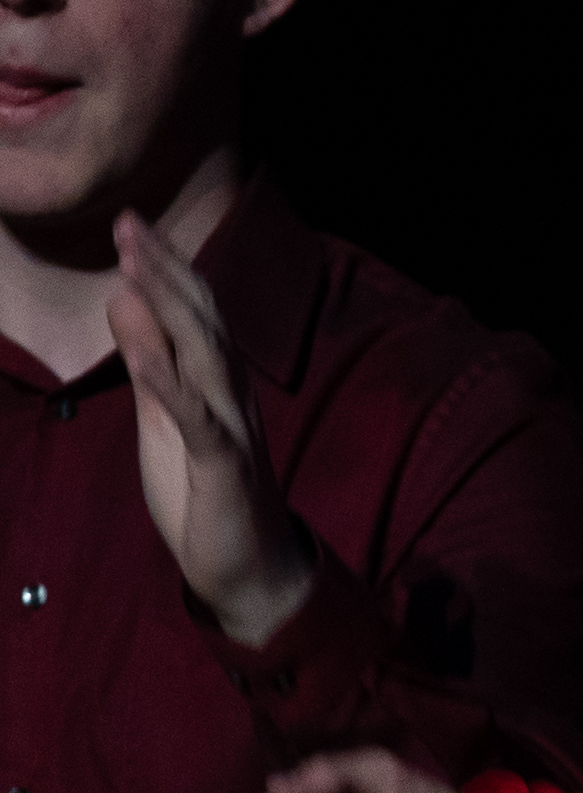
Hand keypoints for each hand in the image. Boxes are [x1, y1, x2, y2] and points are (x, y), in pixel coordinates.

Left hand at [111, 208, 319, 646]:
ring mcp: (235, 427)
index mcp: (216, 382)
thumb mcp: (161, 419)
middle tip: (131, 224)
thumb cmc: (203, 492)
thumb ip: (148, 360)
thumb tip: (124, 298)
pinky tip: (149, 362)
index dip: (164, 268)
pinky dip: (175, 390)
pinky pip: (201, 423)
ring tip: (137, 271)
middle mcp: (234, 393)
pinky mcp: (227, 467)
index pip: (192, 313)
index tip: (131, 225)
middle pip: (203, 320)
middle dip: (167, 271)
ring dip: (172, 312)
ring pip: (207, 358)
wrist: (248, 567)